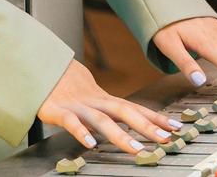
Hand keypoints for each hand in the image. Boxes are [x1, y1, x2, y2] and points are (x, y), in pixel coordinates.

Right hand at [37, 59, 183, 152]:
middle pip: (125, 112)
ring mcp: (78, 105)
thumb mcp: (92, 96)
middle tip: (165, 139)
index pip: (135, 108)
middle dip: (147, 126)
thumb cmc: (67, 84)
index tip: (176, 127)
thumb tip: (133, 119)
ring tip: (136, 149)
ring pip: (102, 120)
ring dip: (120, 135)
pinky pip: (71, 122)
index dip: (156, 118)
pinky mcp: (58, 110)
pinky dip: (81, 132)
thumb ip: (110, 108)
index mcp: (105, 99)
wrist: (40, 67)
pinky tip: (91, 144)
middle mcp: (95, 101)